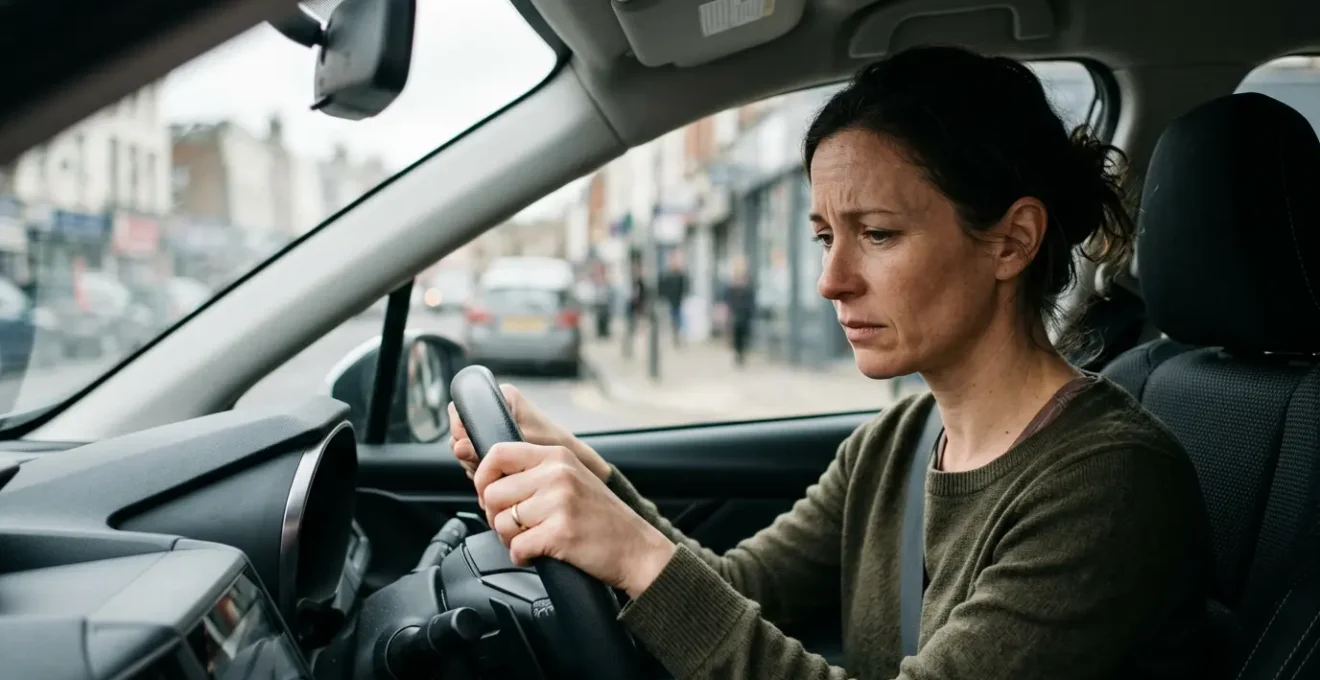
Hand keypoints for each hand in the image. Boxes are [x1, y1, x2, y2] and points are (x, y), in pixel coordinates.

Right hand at [448, 383, 609, 482]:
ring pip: (466, 444)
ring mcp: (495, 425)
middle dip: (467, 450)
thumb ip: (484, 447)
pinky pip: (476, 453)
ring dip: (473, 460)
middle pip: (461, 429)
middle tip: (480, 462)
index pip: (461, 407)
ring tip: (492, 470)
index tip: (466, 447)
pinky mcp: (497, 441)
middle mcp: (496, 407)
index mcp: (502, 396)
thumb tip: (459, 448)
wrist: (567, 460)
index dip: (459, 430)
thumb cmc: (551, 446)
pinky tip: (493, 474)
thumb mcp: (516, 446)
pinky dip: (481, 465)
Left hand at [474, 442, 674, 598]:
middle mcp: (557, 474)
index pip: (498, 453)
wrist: (637, 548)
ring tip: (531, 540)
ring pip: (501, 522)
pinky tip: (538, 554)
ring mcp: (559, 503)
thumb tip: (490, 481)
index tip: (488, 495)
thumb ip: (536, 472)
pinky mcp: (560, 533)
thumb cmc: (602, 518)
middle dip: (496, 517)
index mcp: (557, 456)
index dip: (483, 477)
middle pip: (493, 493)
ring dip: (510, 539)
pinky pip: (517, 547)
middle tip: (516, 527)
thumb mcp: (572, 478)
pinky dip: (522, 557)